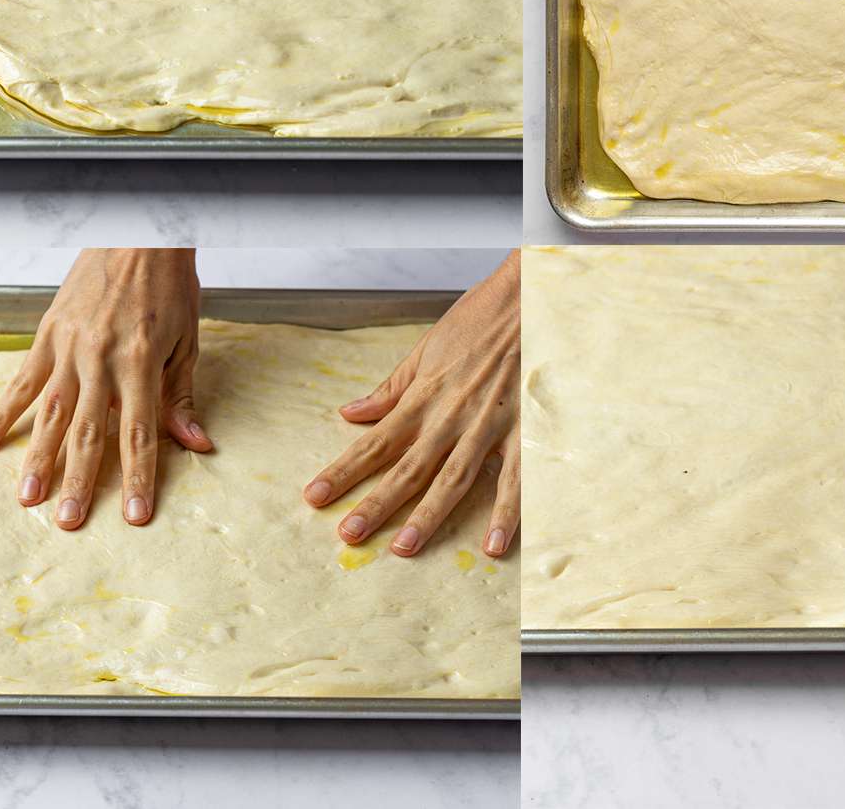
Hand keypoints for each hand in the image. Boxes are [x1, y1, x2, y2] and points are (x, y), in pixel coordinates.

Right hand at [0, 248, 209, 528]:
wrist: (136, 233)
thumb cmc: (168, 285)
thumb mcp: (186, 340)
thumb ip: (181, 395)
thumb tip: (195, 443)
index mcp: (139, 362)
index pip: (138, 434)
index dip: (136, 478)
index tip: (134, 515)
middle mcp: (100, 359)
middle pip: (87, 432)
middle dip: (79, 481)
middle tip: (68, 524)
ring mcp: (68, 347)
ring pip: (49, 413)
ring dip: (37, 459)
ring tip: (28, 499)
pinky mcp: (46, 335)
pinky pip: (21, 382)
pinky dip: (1, 415)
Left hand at [302, 250, 519, 557]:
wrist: (529, 295)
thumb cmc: (480, 317)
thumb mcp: (427, 346)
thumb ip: (392, 388)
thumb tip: (351, 412)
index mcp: (423, 396)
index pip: (374, 442)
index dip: (343, 471)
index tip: (316, 496)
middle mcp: (450, 416)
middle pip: (407, 469)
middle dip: (376, 503)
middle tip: (349, 535)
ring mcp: (487, 425)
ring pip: (453, 479)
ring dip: (428, 515)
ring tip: (404, 548)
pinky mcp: (523, 429)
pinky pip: (514, 479)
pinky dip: (505, 513)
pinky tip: (492, 544)